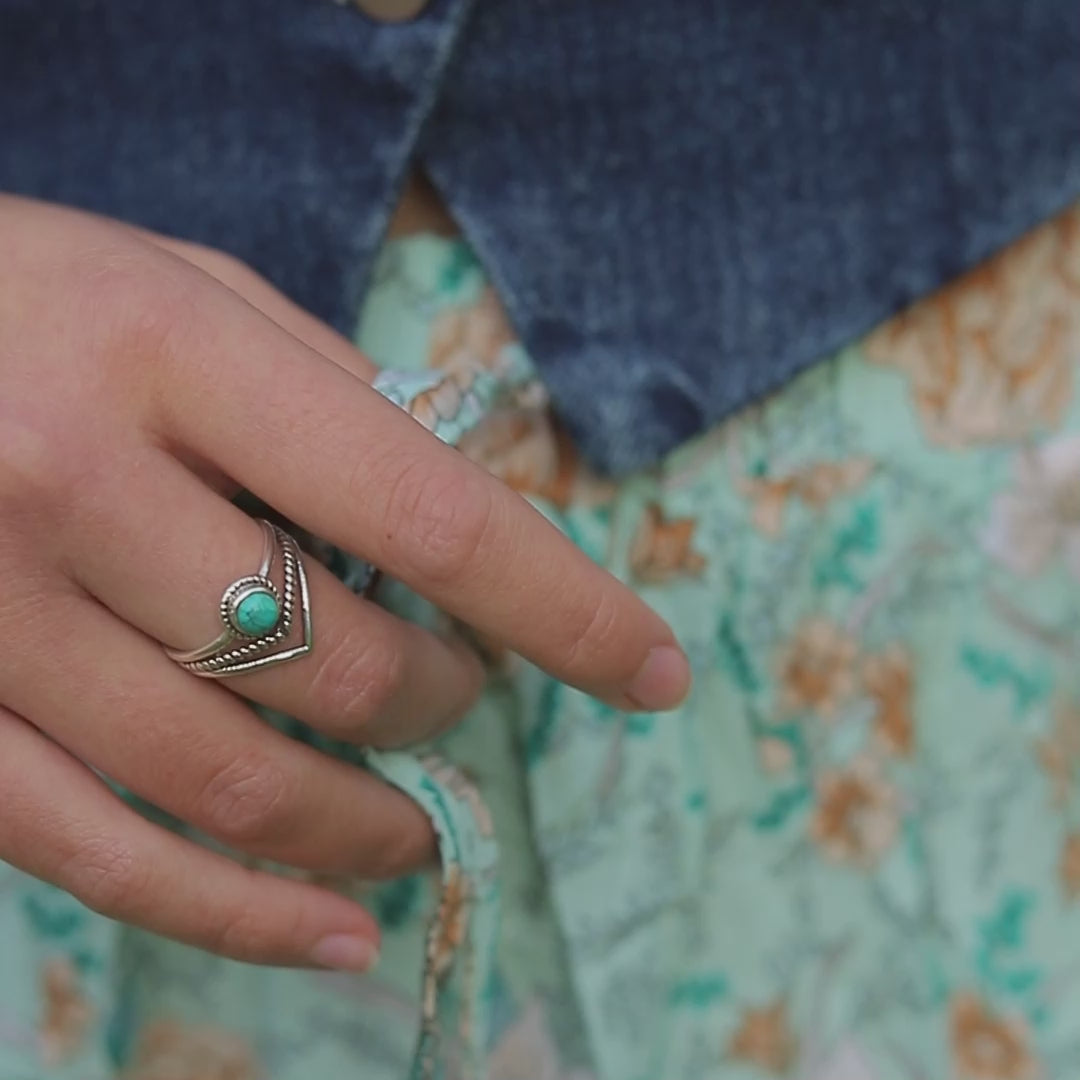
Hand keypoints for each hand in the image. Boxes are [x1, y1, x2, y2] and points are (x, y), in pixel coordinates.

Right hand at [0, 195, 689, 969]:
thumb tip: (469, 515)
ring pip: (234, 780)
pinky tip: (333, 937)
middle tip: (466, 697)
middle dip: (444, 702)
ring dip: (368, 823)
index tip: (652, 667)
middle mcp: (73, 485)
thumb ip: (333, 397)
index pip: (430, 513)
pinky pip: (100, 856)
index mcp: (168, 354)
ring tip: (420, 826)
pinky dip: (234, 916)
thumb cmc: (34, 293)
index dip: (566, 607)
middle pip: (337, 662)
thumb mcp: (190, 291)